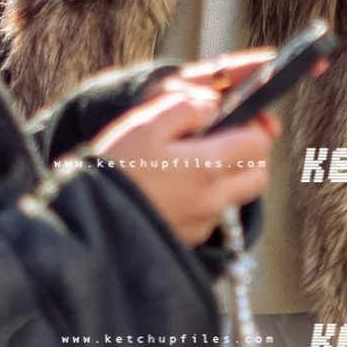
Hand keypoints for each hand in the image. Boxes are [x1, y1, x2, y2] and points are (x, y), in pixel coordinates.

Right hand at [89, 67, 275, 250]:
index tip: (236, 118)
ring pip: (235, 197)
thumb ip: (186, 108)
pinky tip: (174, 190)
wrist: (88, 219)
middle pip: (258, 176)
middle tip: (222, 141)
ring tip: (191, 165)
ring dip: (226, 179)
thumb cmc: (115, 167)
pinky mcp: (188, 240)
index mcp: (208, 166)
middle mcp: (213, 200)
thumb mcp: (145, 123)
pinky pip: (210, 217)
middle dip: (249, 156)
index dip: (252, 126)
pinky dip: (204, 200)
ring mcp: (202, 224)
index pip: (258, 144)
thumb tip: (213, 106)